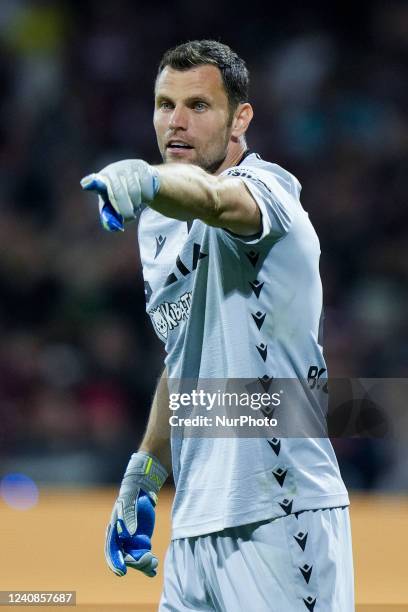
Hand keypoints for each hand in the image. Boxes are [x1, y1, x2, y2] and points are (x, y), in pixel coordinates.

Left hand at [80, 160, 159, 231]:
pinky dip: (147, 198)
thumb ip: (110, 216)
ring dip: (136, 204)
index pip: (95, 182)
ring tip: (136, 206)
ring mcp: (127, 166)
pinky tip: (145, 198)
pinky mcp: (141, 166)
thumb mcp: (113, 205)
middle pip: (118, 192)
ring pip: (134, 191)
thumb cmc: (122, 195)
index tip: (85, 184)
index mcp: (101, 180)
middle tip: (130, 218)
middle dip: (125, 209)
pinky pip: (146, 187)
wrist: (141, 179)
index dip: (91, 183)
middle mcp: (112, 170)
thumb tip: (112, 226)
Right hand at [105, 452, 167, 576]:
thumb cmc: (132, 493)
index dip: (115, 562)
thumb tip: (128, 534)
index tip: (122, 572)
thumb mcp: (129, 501)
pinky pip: (142, 554)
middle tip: (149, 561)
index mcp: (113, 530)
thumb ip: (128, 516)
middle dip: (135, 562)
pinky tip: (153, 571)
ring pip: (134, 558)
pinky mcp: (140, 540)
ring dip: (143, 563)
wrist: (142, 488)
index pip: (111, 549)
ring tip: (154, 564)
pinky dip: (147, 563)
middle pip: (124, 557)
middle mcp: (120, 538)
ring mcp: (130, 540)